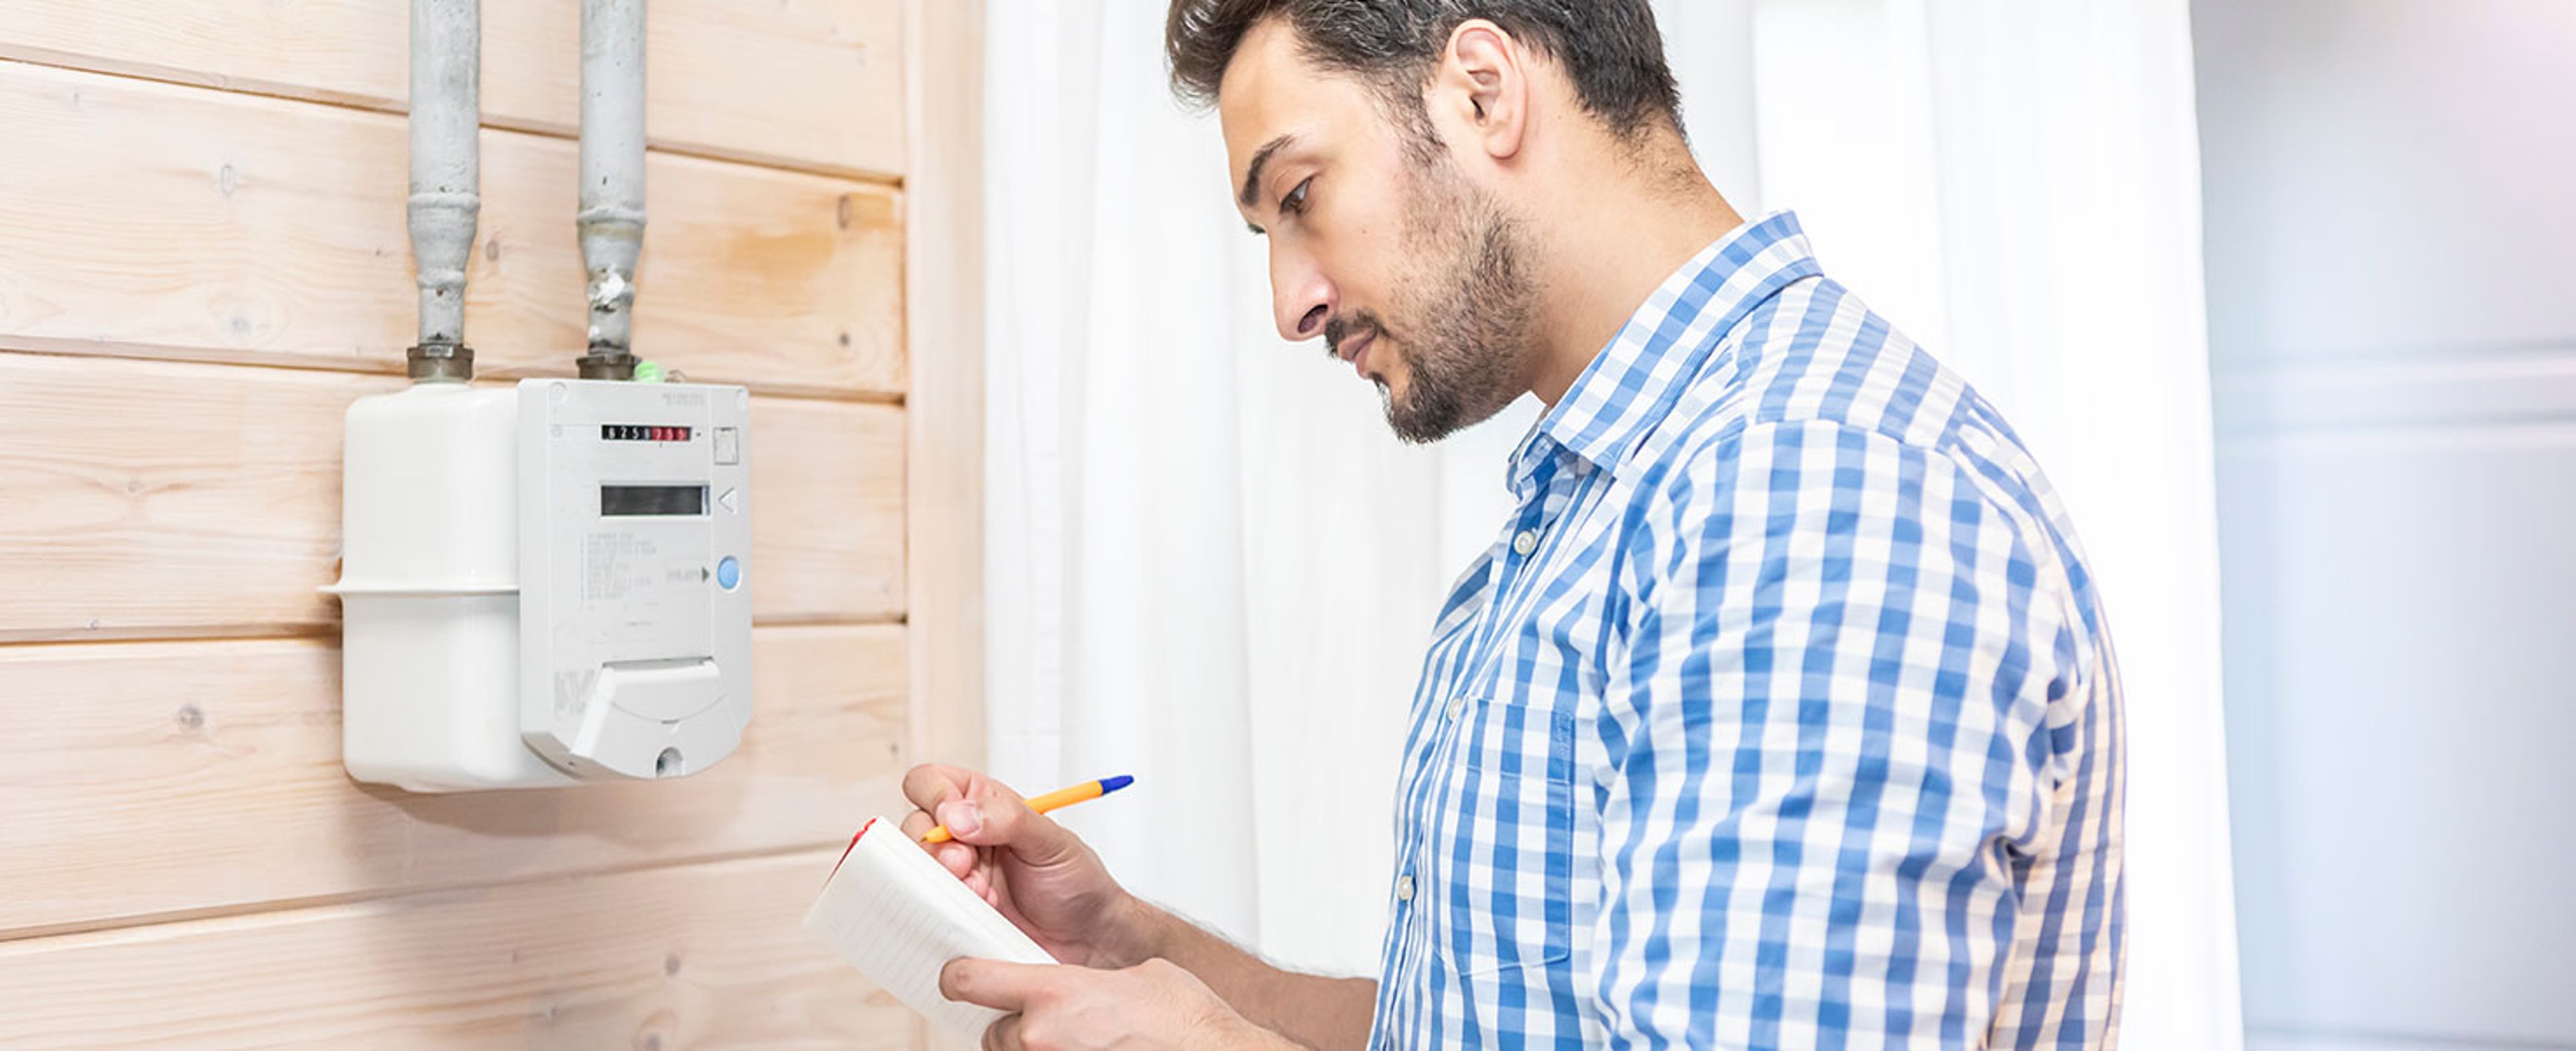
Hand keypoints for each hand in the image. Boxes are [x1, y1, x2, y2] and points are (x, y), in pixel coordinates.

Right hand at [899, 764, 1153, 966]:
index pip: (932, 782)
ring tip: (983, 893)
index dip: (933, 795)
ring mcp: (955, 876)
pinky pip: (927, 905)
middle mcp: (962, 837)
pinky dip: (949, 908)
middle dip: (936, 846)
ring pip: (916, 868)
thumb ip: (1007, 820)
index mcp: (983, 805)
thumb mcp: (1051, 841)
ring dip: (944, 880)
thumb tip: (957, 816)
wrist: (1087, 938)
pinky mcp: (953, 911)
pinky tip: (983, 911)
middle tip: (966, 864)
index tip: (951, 819)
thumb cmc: (1075, 882)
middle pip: (914, 827)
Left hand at [941, 957, 1291, 1050]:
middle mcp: (1040, 1036)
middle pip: (993, 1032)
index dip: (961, 976)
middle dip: (1017, 1027)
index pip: (967, 980)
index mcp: (1053, 992)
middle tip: (1056, 1024)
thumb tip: (1085, 988)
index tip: (963, 976)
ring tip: (1078, 1045)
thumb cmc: (1184, 1023)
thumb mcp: (1137, 975)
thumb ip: (1089, 980)